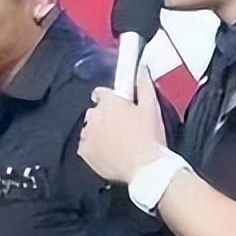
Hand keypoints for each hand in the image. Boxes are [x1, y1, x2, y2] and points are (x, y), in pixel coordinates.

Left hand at [78, 64, 166, 183]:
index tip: (119, 107)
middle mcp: (92, 116)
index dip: (111, 100)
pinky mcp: (84, 152)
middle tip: (124, 127)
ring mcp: (86, 135)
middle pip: (95, 112)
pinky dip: (95, 148)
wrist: (144, 167)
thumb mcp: (151, 107)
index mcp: (108, 102)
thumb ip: (144, 84)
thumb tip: (141, 68)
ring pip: (89, 129)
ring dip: (99, 132)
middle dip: (106, 117)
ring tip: (118, 142)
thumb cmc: (149, 137)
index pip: (102, 93)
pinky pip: (86, 146)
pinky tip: (110, 153)